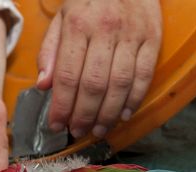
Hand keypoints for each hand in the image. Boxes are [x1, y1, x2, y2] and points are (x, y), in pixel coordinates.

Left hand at [36, 0, 161, 138]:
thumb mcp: (62, 16)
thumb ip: (51, 50)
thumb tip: (43, 85)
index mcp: (77, 25)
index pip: (66, 74)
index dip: (61, 105)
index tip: (56, 124)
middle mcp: (104, 31)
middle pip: (93, 84)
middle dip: (84, 115)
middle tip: (78, 131)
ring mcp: (131, 36)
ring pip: (119, 85)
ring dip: (108, 113)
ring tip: (99, 130)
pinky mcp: (152, 40)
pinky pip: (144, 76)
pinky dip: (135, 100)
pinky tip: (125, 115)